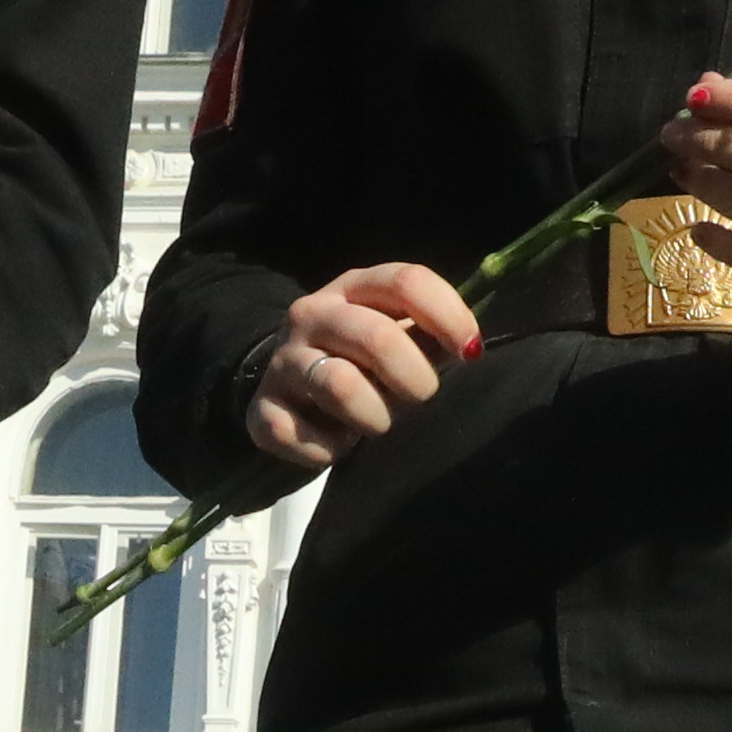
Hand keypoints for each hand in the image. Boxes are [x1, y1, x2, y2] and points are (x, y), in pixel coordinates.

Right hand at [249, 264, 477, 469]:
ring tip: (376, 423)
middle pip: (377, 336)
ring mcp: (282, 361)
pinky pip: (299, 434)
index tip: (470, 352)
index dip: (447, 315)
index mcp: (352, 288)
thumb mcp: (394, 337)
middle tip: (419, 398)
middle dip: (414, 379)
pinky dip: (329, 449)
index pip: (404, 282)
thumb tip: (469, 347)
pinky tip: (336, 445)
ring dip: (374, 416)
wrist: (285, 393)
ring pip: (339, 386)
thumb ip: (429, 335)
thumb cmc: (358, 363)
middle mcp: (311, 314)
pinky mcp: (262, 410)